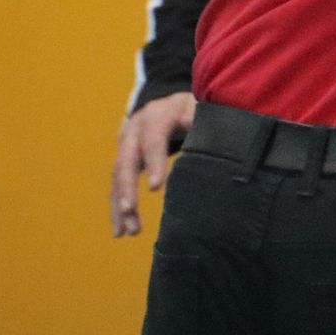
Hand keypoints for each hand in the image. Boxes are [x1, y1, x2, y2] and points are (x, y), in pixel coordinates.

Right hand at [112, 92, 192, 236]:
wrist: (174, 103)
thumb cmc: (197, 109)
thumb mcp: (204, 110)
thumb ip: (206, 123)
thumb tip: (218, 141)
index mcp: (158, 114)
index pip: (153, 138)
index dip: (154, 161)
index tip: (155, 187)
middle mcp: (135, 128)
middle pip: (127, 158)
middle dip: (127, 187)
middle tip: (130, 211)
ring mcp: (126, 144)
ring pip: (118, 175)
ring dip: (120, 204)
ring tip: (125, 231)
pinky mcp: (124, 159)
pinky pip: (118, 185)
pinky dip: (118, 208)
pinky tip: (121, 230)